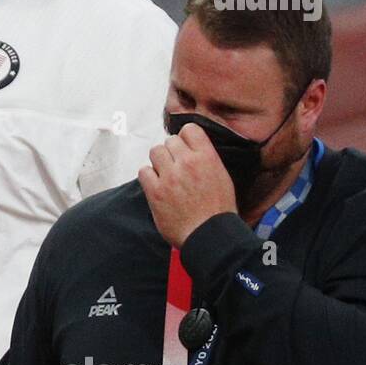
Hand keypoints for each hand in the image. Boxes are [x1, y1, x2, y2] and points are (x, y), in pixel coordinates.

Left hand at [137, 123, 236, 248]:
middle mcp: (187, 163)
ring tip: (166, 174)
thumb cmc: (218, 210)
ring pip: (155, 151)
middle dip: (172, 152)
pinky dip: (148, 176)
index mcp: (207, 157)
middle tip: (175, 166)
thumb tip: (191, 149)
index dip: (185, 138)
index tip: (184, 148)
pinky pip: (144, 171)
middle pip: (169, 141)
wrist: (208, 234)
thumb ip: (206, 159)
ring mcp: (169, 176)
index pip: (189, 129)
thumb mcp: (222, 177)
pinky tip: (157, 185)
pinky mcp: (155, 191)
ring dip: (159, 161)